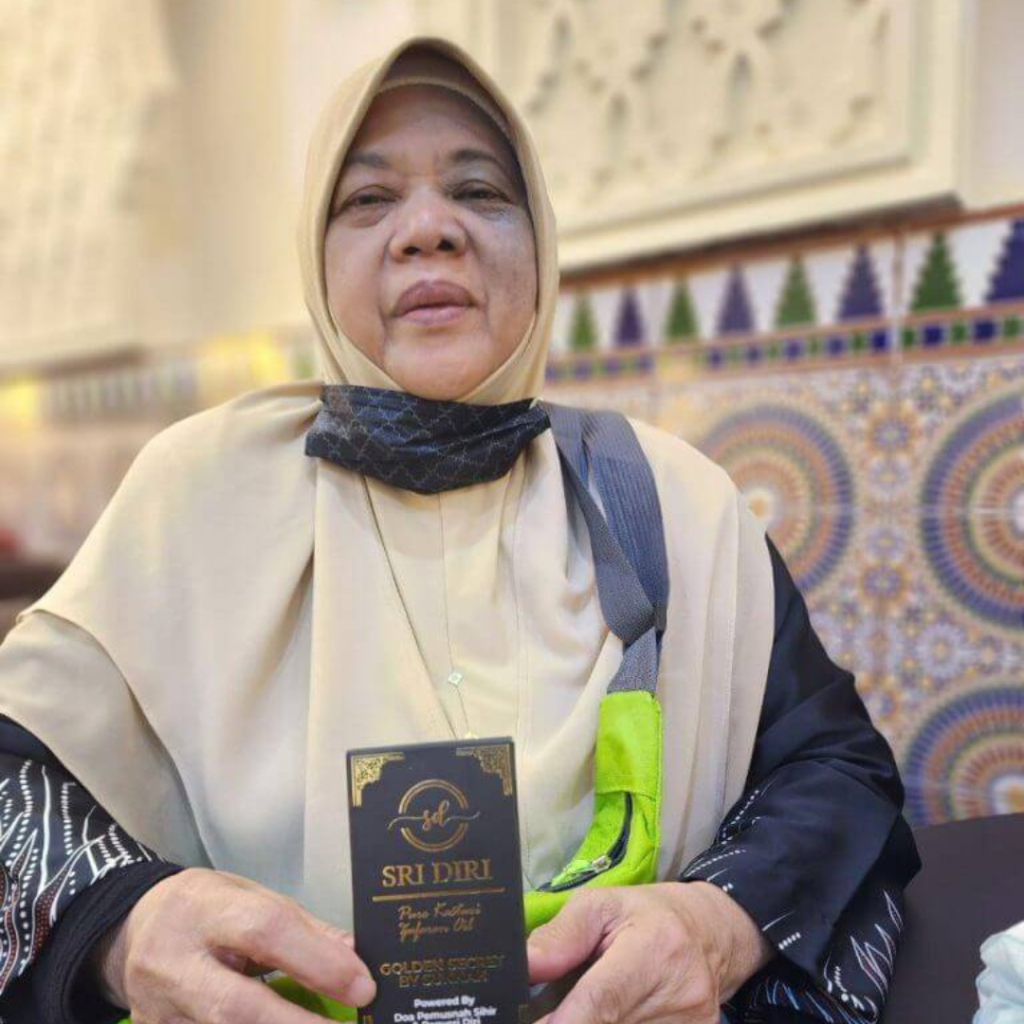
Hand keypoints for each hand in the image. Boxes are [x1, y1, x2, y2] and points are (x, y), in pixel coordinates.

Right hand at [92, 867, 375, 1022]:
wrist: (132, 930)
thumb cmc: (204, 909)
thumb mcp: (249, 896)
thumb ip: (301, 927)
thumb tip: (352, 956)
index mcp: (204, 909)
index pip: (264, 931)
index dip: (316, 961)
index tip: (361, 985)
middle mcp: (173, 963)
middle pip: (235, 1006)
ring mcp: (159, 1012)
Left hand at [527, 882, 772, 1023]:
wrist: (707, 933)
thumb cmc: (643, 915)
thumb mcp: (599, 905)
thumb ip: (559, 937)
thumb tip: (522, 968)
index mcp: (654, 947)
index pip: (602, 1001)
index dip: (564, 1021)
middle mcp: (681, 993)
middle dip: (572, 1023)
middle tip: (553, 1011)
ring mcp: (693, 1023)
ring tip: (586, 1006)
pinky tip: (612, 1014)